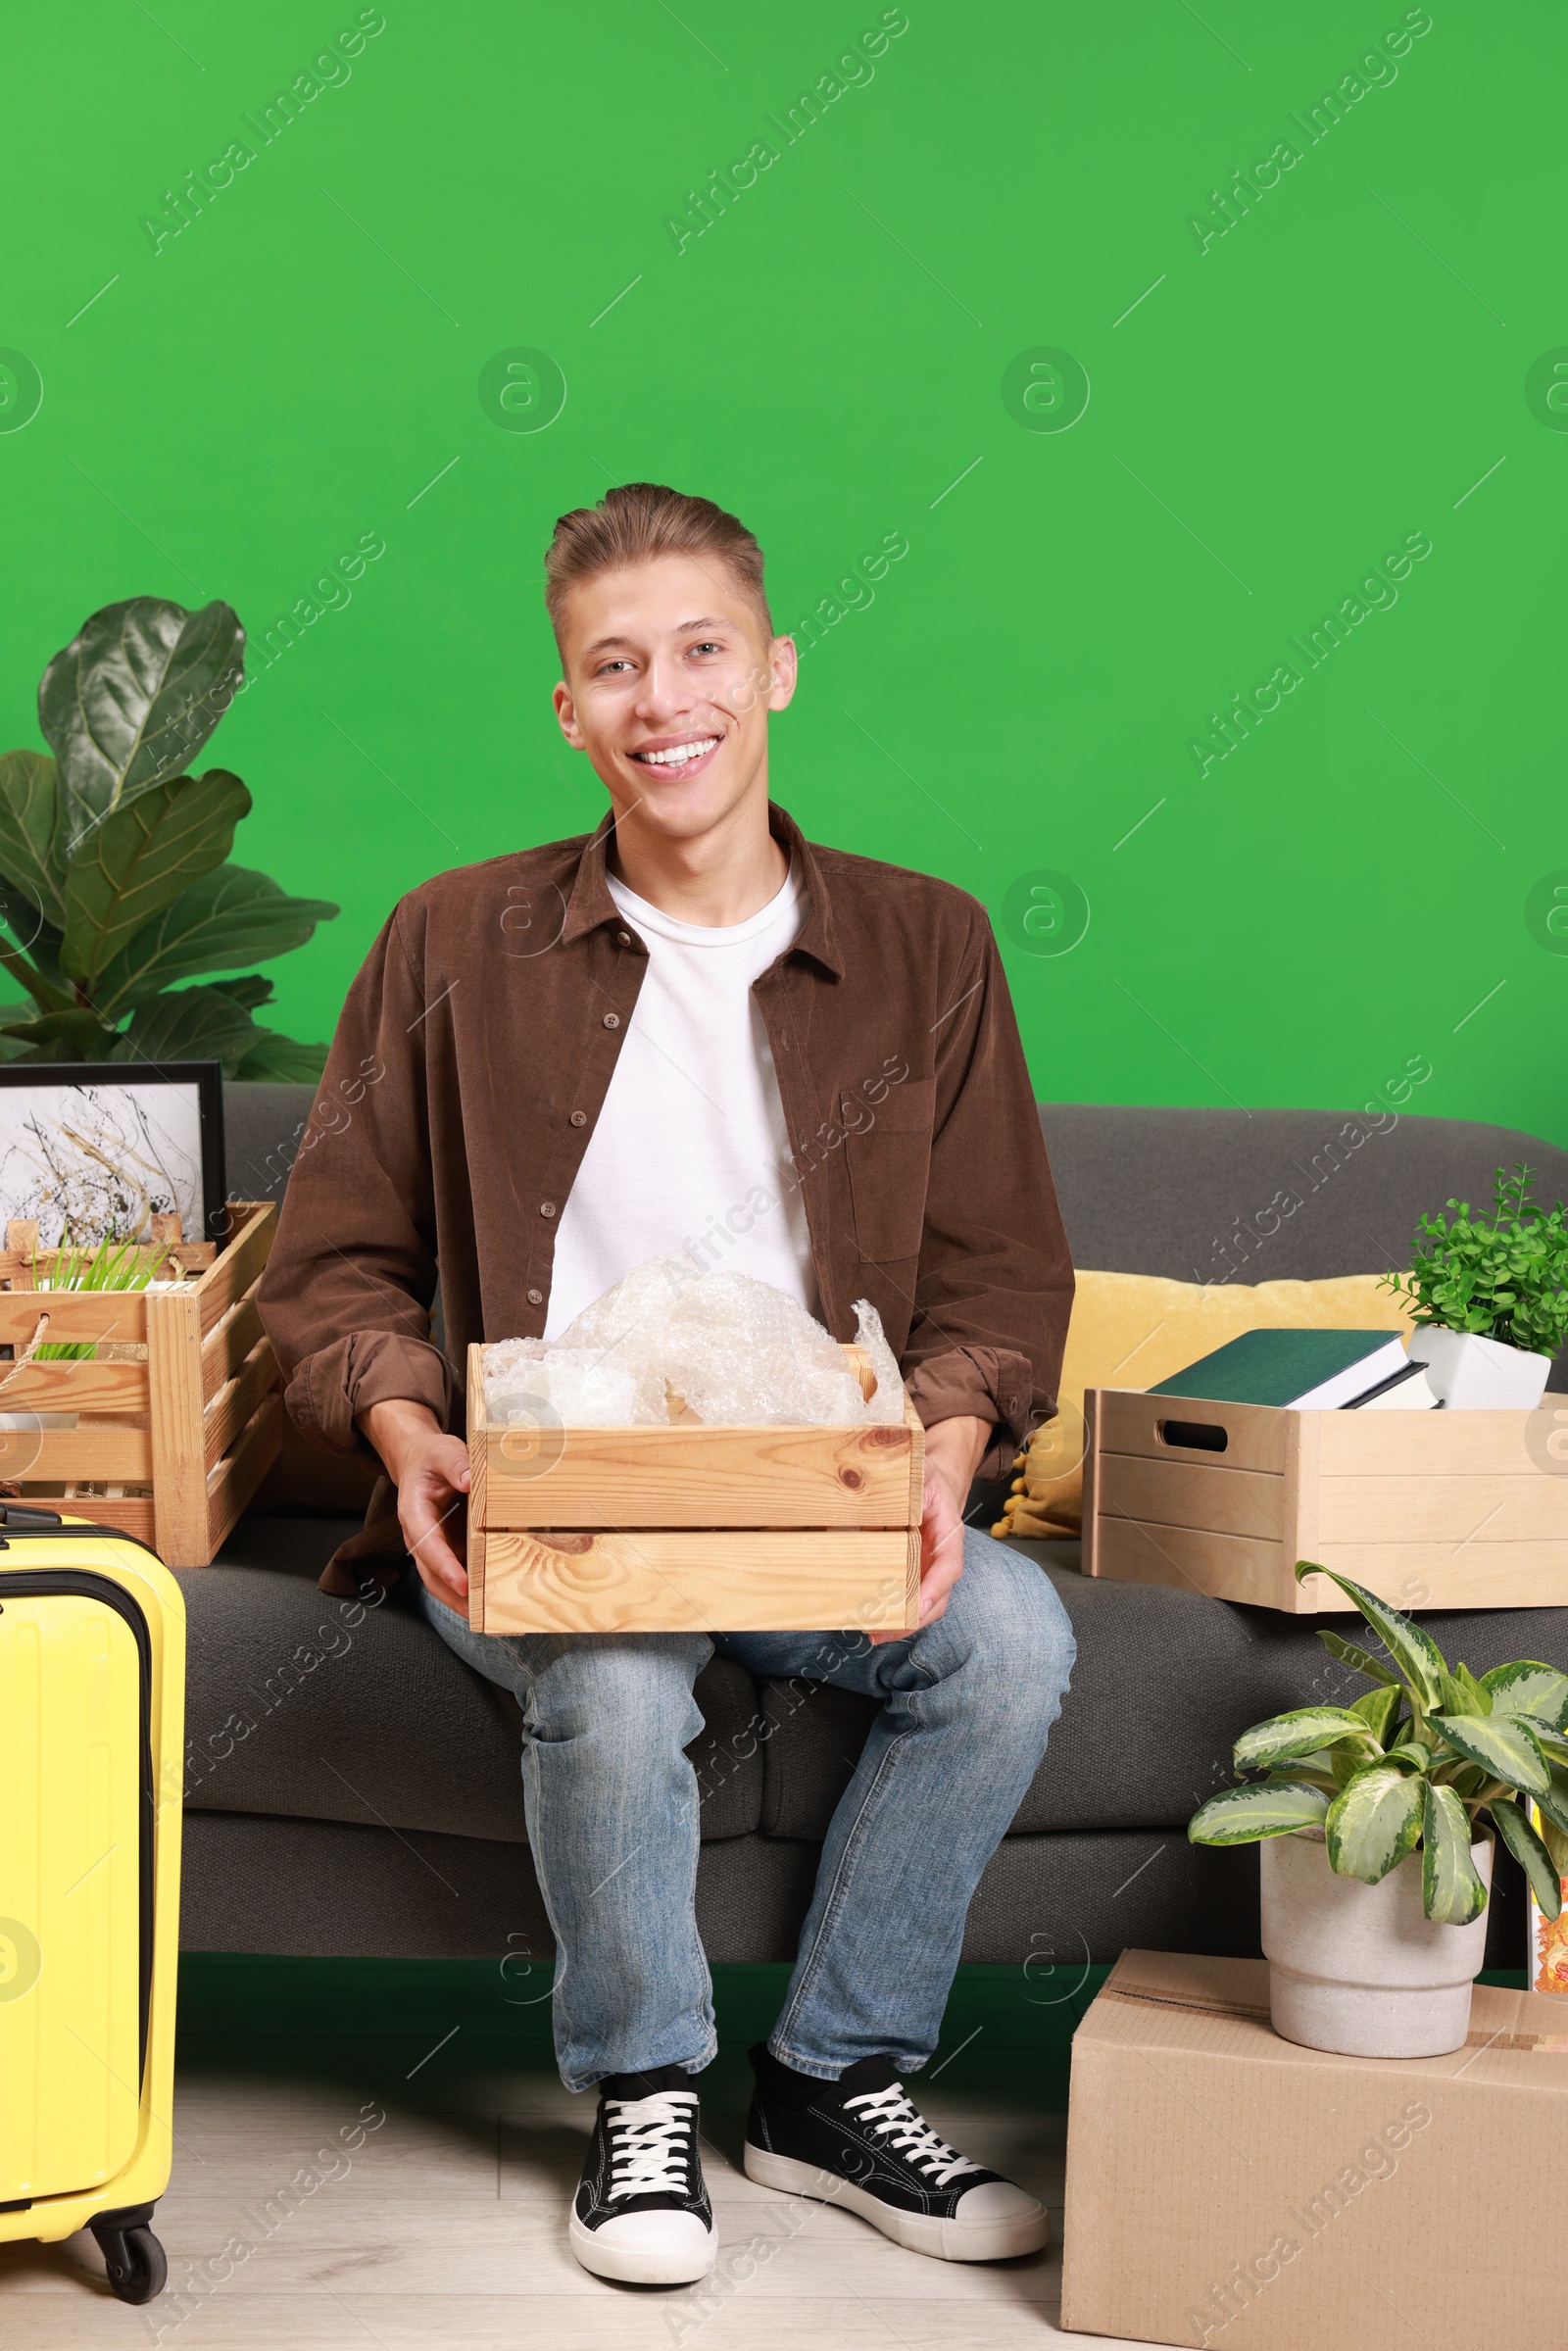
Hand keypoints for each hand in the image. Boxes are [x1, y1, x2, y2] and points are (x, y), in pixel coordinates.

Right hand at [357, 1399, 470, 1609]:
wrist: (421, 1462)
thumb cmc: (431, 1458)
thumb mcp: (443, 1451)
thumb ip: (455, 1463)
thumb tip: (470, 1480)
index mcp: (414, 1513)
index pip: (427, 1545)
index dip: (444, 1566)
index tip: (462, 1584)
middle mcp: (420, 1537)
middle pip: (432, 1574)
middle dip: (454, 1596)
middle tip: (478, 1614)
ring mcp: (433, 1547)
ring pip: (442, 1581)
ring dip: (462, 1601)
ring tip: (488, 1617)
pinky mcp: (447, 1549)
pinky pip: (456, 1573)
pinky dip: (470, 1590)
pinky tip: (491, 1600)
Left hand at [870, 1413, 990, 1645]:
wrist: (929, 1479)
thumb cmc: (925, 1475)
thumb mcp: (919, 1473)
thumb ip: (909, 1486)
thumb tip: (884, 1499)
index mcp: (948, 1531)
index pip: (950, 1565)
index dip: (935, 1587)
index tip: (918, 1606)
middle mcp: (941, 1556)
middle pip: (938, 1595)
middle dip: (915, 1618)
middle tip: (885, 1630)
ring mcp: (928, 1567)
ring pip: (923, 1603)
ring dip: (902, 1623)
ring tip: (875, 1633)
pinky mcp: (911, 1572)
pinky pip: (906, 1596)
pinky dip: (893, 1613)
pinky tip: (872, 1623)